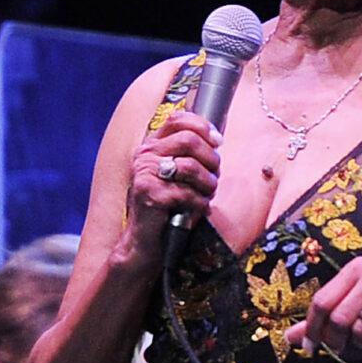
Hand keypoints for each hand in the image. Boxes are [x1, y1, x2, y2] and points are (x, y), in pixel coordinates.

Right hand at [127, 109, 221, 240]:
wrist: (143, 242)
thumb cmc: (166, 208)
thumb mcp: (175, 175)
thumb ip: (189, 155)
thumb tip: (217, 139)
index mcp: (151, 146)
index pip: (178, 120)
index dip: (204, 127)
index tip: (218, 142)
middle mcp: (145, 155)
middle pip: (189, 140)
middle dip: (211, 158)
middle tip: (215, 175)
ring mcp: (145, 174)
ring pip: (190, 166)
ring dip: (208, 183)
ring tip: (208, 195)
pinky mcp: (150, 195)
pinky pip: (188, 193)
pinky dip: (200, 203)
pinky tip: (200, 209)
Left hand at [288, 257, 361, 355]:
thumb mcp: (358, 302)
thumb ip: (324, 318)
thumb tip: (290, 336)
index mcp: (359, 269)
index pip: (322, 301)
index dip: (312, 329)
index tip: (309, 347)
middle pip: (338, 319)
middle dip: (337, 341)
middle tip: (344, 347)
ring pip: (361, 332)